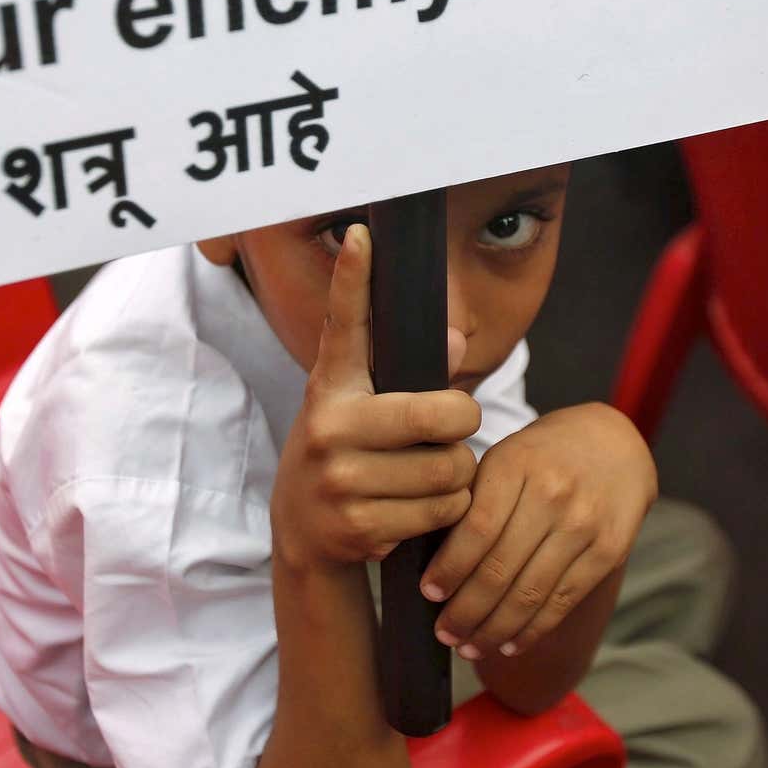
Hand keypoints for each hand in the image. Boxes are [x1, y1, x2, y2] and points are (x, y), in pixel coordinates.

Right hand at [270, 223, 479, 570]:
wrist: (304, 533)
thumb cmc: (348, 455)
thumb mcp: (365, 409)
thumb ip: (414, 374)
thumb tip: (459, 338)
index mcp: (332, 387)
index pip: (345, 324)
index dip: (354, 278)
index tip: (362, 234)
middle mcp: (328, 426)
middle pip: (440, 414)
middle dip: (464, 423)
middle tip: (453, 429)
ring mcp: (339, 478)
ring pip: (449, 469)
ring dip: (456, 475)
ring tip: (427, 476)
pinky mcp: (357, 525)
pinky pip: (442, 510)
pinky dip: (446, 511)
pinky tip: (415, 509)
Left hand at [421, 402, 656, 658]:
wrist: (613, 443)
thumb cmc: (539, 456)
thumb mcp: (502, 459)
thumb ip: (471, 500)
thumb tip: (430, 561)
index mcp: (515, 465)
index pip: (475, 529)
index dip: (449, 568)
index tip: (429, 593)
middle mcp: (553, 494)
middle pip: (500, 568)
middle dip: (465, 610)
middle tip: (443, 632)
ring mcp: (584, 524)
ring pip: (531, 593)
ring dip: (494, 629)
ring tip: (468, 646)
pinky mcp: (609, 550)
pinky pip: (563, 601)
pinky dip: (532, 629)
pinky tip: (508, 643)